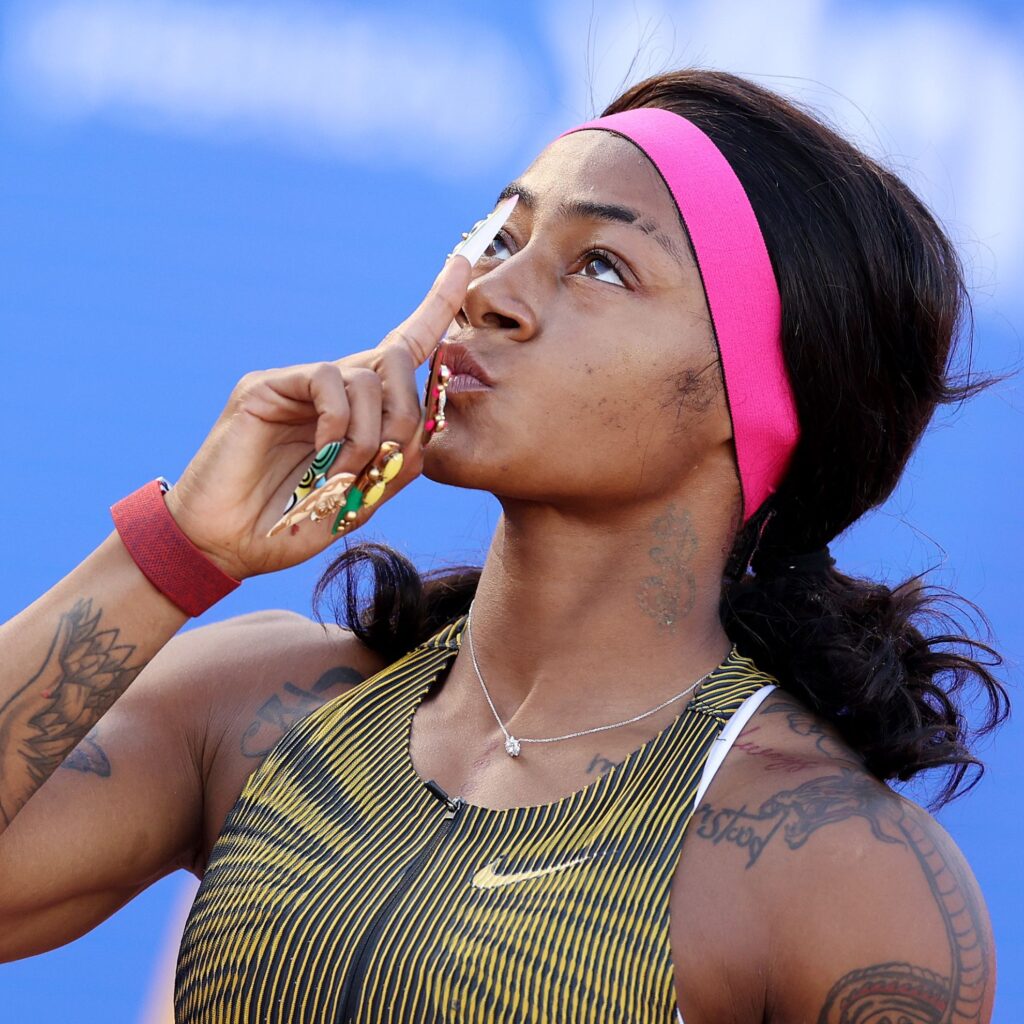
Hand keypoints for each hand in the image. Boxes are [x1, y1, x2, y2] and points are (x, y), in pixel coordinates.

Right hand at [162, 256, 470, 578]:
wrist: (228, 544)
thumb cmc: (294, 526)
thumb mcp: (361, 501)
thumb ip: (398, 464)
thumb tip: (431, 424)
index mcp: (360, 410)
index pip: (405, 346)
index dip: (436, 307)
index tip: (462, 261)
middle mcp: (333, 388)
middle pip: (399, 357)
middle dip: (410, 411)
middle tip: (386, 462)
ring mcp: (299, 384)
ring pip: (369, 374)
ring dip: (370, 434)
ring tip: (344, 476)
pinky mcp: (267, 385)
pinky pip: (328, 379)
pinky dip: (338, 423)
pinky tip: (325, 458)